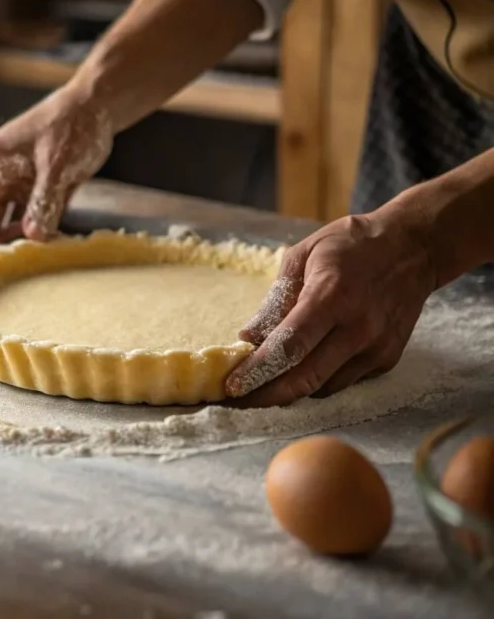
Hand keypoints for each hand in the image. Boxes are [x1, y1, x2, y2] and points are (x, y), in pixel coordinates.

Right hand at [0, 88, 112, 252]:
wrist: (98, 108)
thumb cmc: (72, 125)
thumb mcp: (57, 165)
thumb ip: (44, 201)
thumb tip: (33, 237)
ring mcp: (14, 186)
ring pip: (1, 224)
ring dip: (9, 244)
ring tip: (19, 268)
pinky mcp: (34, 193)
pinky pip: (25, 221)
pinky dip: (31, 236)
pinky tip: (41, 251)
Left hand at [224, 206, 438, 406]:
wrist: (414, 248)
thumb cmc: (350, 245)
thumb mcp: (303, 257)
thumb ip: (275, 300)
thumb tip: (248, 338)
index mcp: (333, 296)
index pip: (289, 346)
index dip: (258, 371)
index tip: (231, 386)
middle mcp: (358, 328)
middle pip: (305, 379)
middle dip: (266, 395)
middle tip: (236, 400)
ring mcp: (376, 348)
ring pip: (322, 387)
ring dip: (290, 390)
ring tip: (262, 383)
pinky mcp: (387, 359)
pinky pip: (342, 381)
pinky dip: (316, 379)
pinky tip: (302, 367)